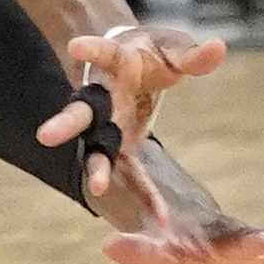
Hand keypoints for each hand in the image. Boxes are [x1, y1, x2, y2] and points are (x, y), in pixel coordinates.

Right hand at [40, 23, 225, 213]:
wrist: (134, 65)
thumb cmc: (150, 53)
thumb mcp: (172, 48)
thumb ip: (192, 54)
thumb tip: (218, 47)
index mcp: (115, 64)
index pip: (102, 53)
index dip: (90, 50)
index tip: (75, 47)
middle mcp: (103, 97)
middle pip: (80, 111)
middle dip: (65, 124)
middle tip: (45, 136)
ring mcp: (108, 126)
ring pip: (95, 150)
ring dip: (96, 168)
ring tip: (97, 187)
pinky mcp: (121, 147)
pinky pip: (131, 173)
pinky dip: (144, 194)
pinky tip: (158, 215)